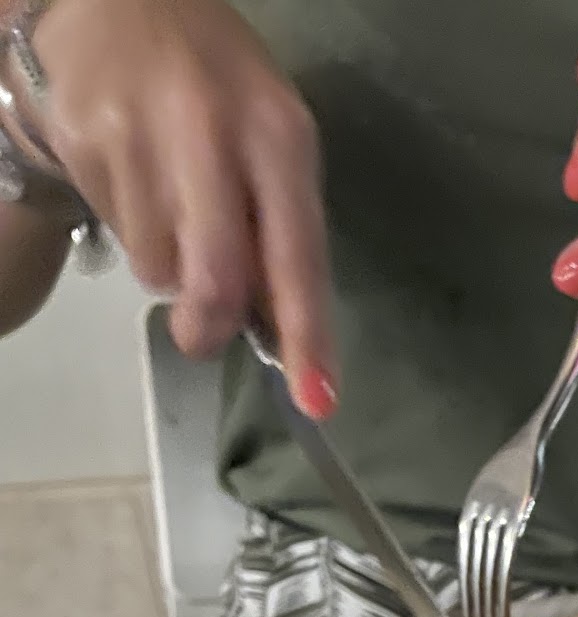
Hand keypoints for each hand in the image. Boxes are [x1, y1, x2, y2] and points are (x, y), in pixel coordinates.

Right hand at [20, 0, 334, 412]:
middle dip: (211, 326)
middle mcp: (209, 133)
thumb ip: (282, 227)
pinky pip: (119, 234)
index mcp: (276, 134)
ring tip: (172, 202)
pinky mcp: (83, 144)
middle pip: (216, 282)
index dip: (306, 336)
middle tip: (205, 331)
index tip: (317, 400)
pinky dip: (134, 228)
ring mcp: (138, 138)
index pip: (298, 256)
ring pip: (159, 269)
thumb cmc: (213, 80)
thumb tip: (281, 329)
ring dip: (169, 264)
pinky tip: (138, 176)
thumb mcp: (271, 134)